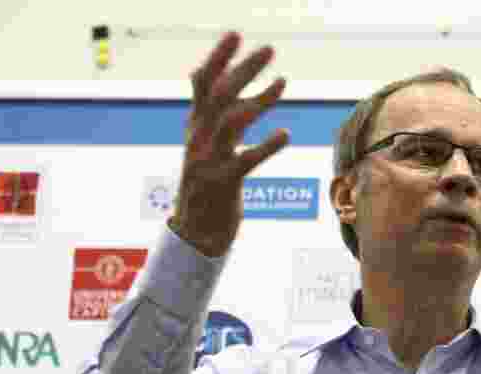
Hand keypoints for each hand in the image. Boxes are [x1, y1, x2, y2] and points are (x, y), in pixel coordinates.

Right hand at [171, 32, 288, 256]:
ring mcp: (209, 161)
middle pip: (220, 96)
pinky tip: (285, 134)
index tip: (236, 34)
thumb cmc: (209, 186)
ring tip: (282, 83)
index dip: (218, 58)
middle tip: (269, 49)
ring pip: (231, 123)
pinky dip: (266, 146)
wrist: (196, 233)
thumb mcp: (209, 147)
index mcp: (196, 127)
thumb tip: (235, 85)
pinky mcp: (223, 184)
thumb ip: (220, 117)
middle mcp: (199, 139)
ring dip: (258, 101)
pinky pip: (246, 161)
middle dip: (244, 70)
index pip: (202, 84)